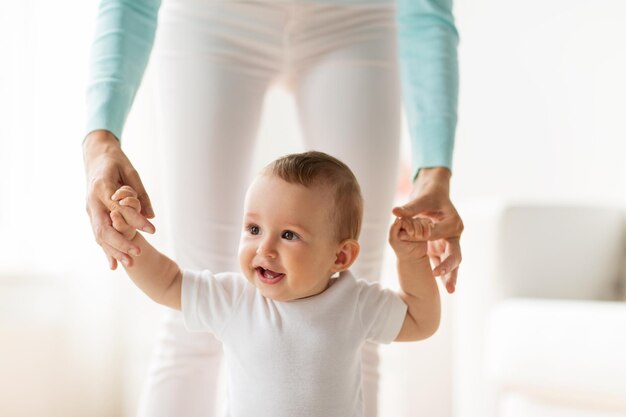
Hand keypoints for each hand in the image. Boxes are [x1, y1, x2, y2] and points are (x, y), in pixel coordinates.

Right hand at [83, 130, 154, 268]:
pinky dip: (106, 250)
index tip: (152, 230)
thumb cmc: (115, 160)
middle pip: (104, 228)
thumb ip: (140, 194)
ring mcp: (90, 209)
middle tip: (139, 253)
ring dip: (113, 251)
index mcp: (102, 187)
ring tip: (130, 264)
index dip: (136, 220)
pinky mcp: (92, 214)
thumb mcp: (131, 172)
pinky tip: (114, 265)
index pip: (119, 208)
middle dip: (120, 243)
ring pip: (99, 235)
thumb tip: (151, 216)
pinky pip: (98, 235)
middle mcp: (92, 201)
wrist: (94, 154)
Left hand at [388, 217, 431, 260]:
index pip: (404, 219)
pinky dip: (428, 228)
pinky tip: (427, 236)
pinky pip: (427, 223)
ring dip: (423, 228)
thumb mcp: (393, 241)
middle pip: (413, 219)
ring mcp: (416, 225)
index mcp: (398, 225)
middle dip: (416, 227)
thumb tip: (398, 218)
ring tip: (421, 237)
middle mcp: (407, 223)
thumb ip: (393, 229)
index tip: (411, 233)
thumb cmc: (401, 249)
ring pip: (421, 220)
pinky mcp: (424, 228)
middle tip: (417, 237)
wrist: (413, 257)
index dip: (408, 225)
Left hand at [392, 167, 462, 292]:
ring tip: (449, 291)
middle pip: (454, 253)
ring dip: (450, 276)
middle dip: (448, 265)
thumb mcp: (421, 200)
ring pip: (451, 262)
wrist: (436, 195)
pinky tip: (442, 289)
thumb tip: (395, 211)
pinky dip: (443, 274)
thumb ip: (409, 208)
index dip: (426, 237)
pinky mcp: (442, 248)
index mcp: (452, 223)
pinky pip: (442, 263)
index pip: (438, 233)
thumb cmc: (430, 196)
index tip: (416, 241)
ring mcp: (449, 243)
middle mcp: (454, 235)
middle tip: (438, 275)